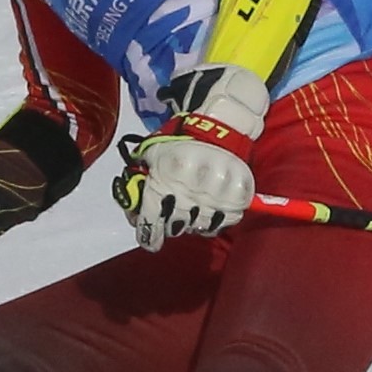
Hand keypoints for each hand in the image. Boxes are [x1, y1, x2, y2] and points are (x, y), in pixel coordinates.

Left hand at [112, 65, 266, 249]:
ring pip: (200, 228)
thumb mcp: (151, 155)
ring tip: (193, 208)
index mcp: (171, 172)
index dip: (149, 235)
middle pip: (176, 226)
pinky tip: (210, 208)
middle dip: (171, 224)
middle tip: (173, 215)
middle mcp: (195, 184)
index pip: (153, 219)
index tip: (150, 240)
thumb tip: (132, 211)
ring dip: (193, 223)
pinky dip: (216, 220)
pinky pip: (224, 222)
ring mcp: (220, 191)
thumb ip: (137, 182)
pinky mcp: (240, 195)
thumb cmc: (179, 145)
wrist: (218, 130)